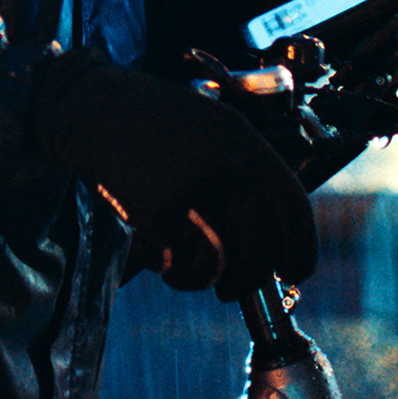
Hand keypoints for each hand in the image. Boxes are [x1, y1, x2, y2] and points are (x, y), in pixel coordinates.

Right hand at [32, 52, 315, 298]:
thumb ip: (246, 168)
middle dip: (248, 279)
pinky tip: (154, 252)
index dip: (301, 249)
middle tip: (230, 289)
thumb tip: (271, 230)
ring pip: (221, 265)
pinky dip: (167, 269)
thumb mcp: (215, 126)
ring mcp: (196, 193)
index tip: (292, 270)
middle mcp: (229, 170)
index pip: (295, 209)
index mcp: (248, 145)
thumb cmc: (155, 119)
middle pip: (260, 247)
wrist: (96, 109)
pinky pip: (177, 264)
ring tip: (188, 274)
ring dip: (206, 281)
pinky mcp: (159, 214)